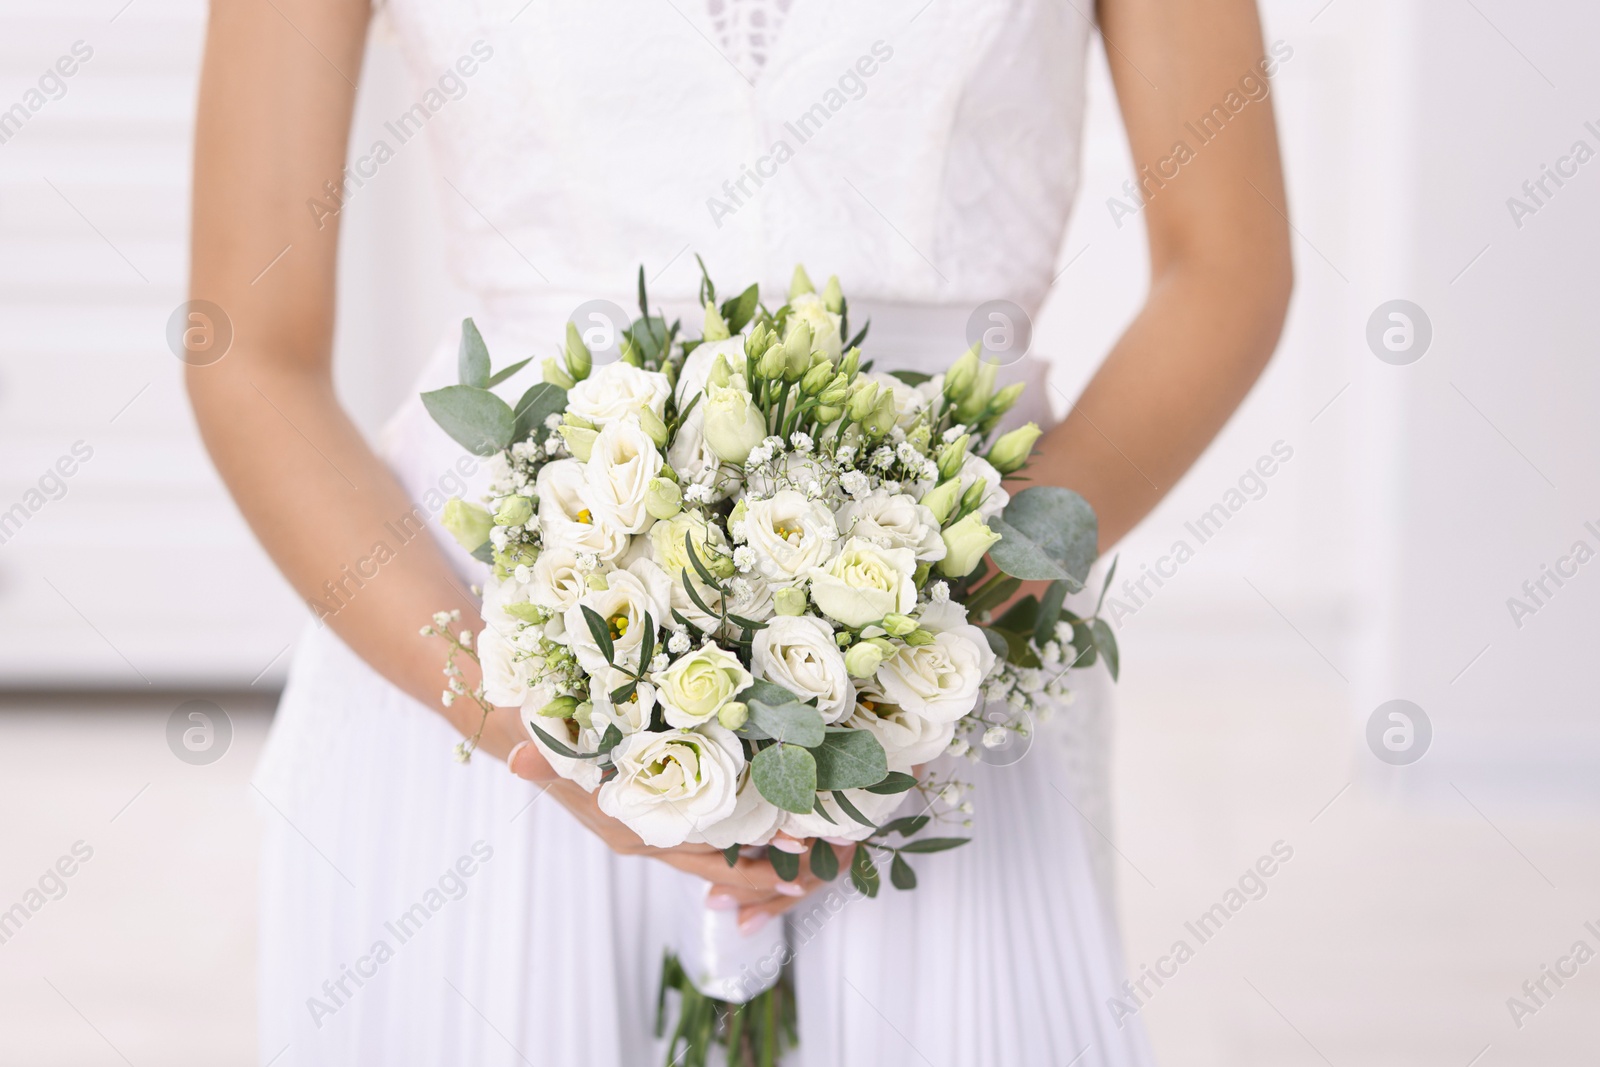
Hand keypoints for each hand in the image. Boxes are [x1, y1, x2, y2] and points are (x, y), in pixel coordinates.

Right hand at [507, 735, 818, 929]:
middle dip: (766, 867)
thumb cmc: (544, 739)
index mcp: (632, 827)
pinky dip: (737, 843)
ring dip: (758, 858)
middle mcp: (648, 838)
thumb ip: (539, 759)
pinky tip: (770, 838)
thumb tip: (519, 759)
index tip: (794, 853)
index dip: (747, 852)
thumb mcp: (544, 749)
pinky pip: (704, 843)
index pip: (702, 848)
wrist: (527, 740)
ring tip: (810, 861)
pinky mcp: (657, 819)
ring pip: (715, 856)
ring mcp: (653, 831)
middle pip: (719, 863)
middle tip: (820, 865)